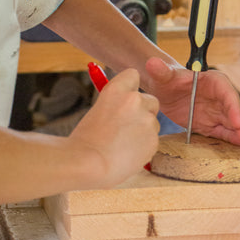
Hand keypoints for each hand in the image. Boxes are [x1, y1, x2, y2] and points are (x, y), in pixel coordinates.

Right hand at [70, 68, 159, 187]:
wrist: (87, 164)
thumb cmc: (85, 141)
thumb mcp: (97, 112)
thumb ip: (115, 105)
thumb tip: (124, 107)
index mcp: (116, 90)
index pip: (133, 75)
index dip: (131, 88)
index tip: (125, 98)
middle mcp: (134, 100)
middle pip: (151, 100)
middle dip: (144, 111)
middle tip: (127, 127)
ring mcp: (147, 120)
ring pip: (153, 123)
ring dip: (144, 131)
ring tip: (122, 145)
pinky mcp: (154, 140)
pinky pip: (153, 141)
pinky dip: (144, 147)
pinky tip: (127, 155)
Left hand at [145, 57, 239, 145]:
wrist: (164, 90)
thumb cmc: (167, 79)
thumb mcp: (164, 76)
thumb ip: (161, 71)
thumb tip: (152, 62)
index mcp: (213, 81)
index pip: (227, 93)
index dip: (233, 107)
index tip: (237, 121)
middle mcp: (220, 96)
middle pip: (234, 109)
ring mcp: (217, 111)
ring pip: (233, 122)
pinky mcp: (211, 123)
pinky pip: (224, 131)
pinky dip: (232, 138)